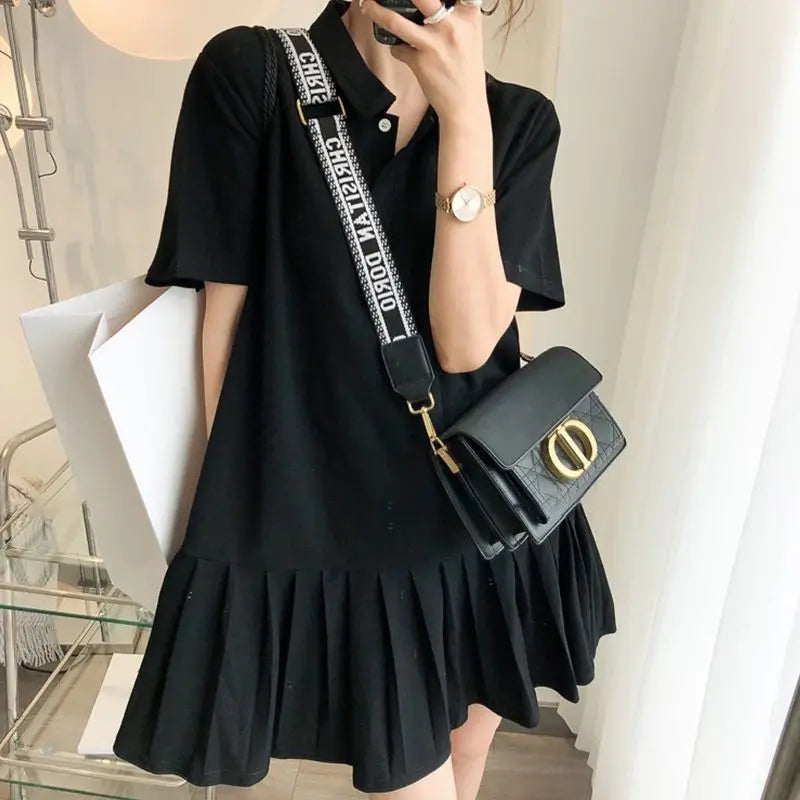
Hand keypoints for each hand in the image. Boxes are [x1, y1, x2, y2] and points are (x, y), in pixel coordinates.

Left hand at [359, 0, 487, 125]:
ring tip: (367, 6)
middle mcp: (452, 25)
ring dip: (376, 11)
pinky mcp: (420, 61)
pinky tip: (402, 52)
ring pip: (396, 20)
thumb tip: (431, 4)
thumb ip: (455, 15)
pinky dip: (396, 49)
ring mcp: (433, 43)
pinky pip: (398, 49)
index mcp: (468, 15)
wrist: (465, 104)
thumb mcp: (470, 34)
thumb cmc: (466, 71)